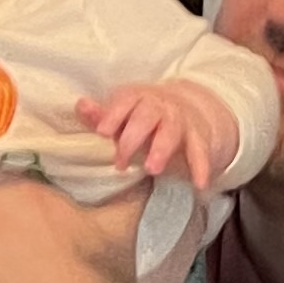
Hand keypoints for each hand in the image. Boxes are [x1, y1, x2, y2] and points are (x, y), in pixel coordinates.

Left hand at [80, 78, 237, 190]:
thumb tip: (81, 105)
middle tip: (121, 163)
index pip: (126, 100)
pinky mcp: (197, 138)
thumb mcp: (122, 115)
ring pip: (172, 132)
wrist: (186, 109)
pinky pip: (200, 151)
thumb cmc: (142, 117)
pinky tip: (200, 185)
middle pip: (147, 116)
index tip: (102, 132)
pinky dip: (201, 167)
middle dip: (133, 138)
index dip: (114, 114)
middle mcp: (160, 106)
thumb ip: (101, 116)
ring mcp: (180, 121)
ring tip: (153, 170)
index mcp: (138, 97)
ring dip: (162, 149)